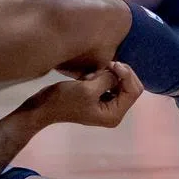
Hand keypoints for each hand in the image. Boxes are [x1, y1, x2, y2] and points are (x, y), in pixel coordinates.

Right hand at [16, 62, 143, 127]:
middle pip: (130, 86)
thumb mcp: (88, 89)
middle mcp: (114, 112)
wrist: (43, 107)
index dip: (127, 74)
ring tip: (90, 76)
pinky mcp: (98, 98)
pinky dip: (100, 76)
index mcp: (115, 114)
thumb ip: (108, 79)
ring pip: (119, 82)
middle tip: (102, 67)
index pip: (134, 91)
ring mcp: (106, 105)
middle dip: (118, 74)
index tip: (112, 64)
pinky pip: (108, 82)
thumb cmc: (64, 100)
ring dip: (106, 74)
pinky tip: (87, 77)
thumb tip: (118, 72)